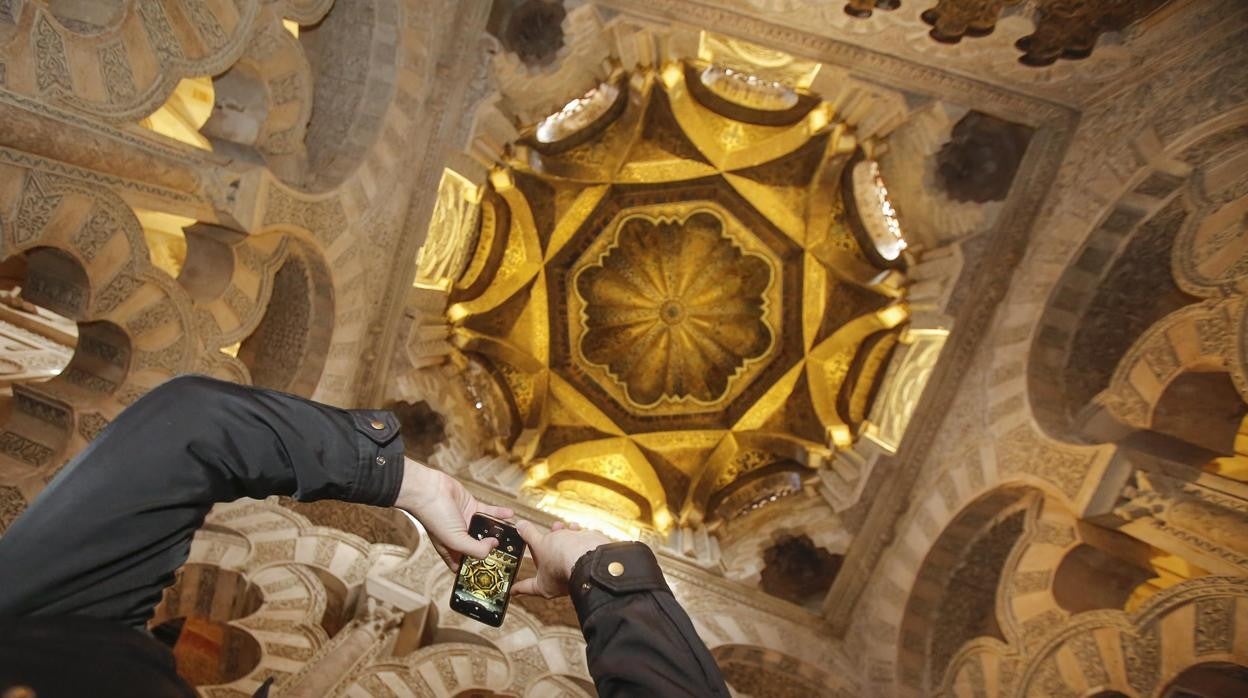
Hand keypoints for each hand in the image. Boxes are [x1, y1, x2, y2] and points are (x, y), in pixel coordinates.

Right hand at [395, 458, 513, 571]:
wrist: (430, 490)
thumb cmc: (435, 517)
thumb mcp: (455, 539)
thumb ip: (475, 549)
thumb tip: (493, 546)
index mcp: (452, 550)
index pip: (466, 565)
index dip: (478, 569)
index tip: (494, 572)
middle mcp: (460, 538)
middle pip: (480, 547)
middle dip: (494, 550)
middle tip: (511, 552)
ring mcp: (467, 522)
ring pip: (487, 530)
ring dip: (499, 531)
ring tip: (514, 534)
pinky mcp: (472, 507)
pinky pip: (489, 512)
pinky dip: (499, 513)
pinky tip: (509, 514)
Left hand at [511, 520, 609, 597]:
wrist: (589, 554)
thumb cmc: (562, 558)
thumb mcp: (539, 544)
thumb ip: (529, 535)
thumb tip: (520, 527)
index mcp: (545, 585)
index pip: (527, 587)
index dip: (518, 587)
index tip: (512, 591)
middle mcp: (559, 581)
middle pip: (546, 562)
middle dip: (543, 546)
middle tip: (540, 537)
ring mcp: (573, 570)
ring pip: (562, 552)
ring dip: (559, 536)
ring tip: (558, 527)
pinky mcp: (585, 560)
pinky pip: (577, 546)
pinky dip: (574, 535)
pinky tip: (573, 528)